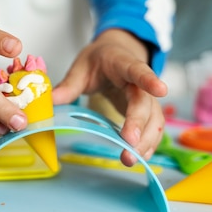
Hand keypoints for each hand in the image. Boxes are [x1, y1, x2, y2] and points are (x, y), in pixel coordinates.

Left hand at [52, 29, 167, 165]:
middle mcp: (139, 81)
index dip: (149, 80)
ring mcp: (146, 97)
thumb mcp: (80, 66)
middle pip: (145, 102)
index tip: (161, 89)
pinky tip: (141, 156)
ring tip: (131, 159)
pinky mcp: (146, 110)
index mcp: (122, 63)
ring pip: (154, 118)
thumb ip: (68, 85)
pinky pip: (153, 127)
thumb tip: (51, 101)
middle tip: (130, 144)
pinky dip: (149, 143)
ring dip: (146, 140)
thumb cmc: (100, 59)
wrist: (116, 53)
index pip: (138, 70)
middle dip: (139, 124)